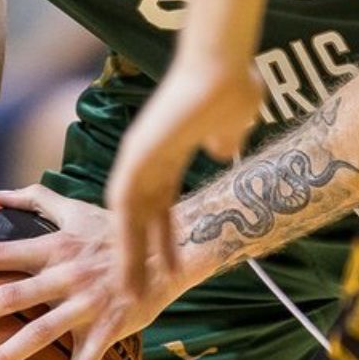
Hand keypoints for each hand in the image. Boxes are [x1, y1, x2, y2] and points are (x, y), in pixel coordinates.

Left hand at [0, 185, 188, 359]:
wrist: (168, 251)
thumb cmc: (115, 231)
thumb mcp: (75, 209)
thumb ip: (36, 199)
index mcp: (53, 247)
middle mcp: (65, 276)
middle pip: (10, 295)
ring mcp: (86, 305)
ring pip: (40, 335)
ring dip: (5, 357)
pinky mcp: (107, 328)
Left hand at [106, 52, 258, 295]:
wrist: (223, 64)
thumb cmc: (232, 83)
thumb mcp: (233, 122)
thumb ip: (225, 138)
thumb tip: (223, 150)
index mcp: (169, 149)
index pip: (160, 202)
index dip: (163, 236)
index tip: (172, 267)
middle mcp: (147, 154)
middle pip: (139, 216)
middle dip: (141, 255)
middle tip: (141, 292)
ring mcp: (138, 154)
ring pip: (127, 217)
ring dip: (129, 256)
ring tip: (131, 295)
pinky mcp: (136, 155)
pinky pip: (125, 206)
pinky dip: (125, 240)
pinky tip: (128, 268)